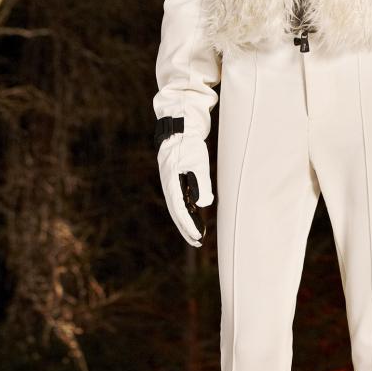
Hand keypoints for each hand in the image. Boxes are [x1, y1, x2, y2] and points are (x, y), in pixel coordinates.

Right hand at [157, 131, 213, 246]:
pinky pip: (181, 199)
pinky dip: (188, 210)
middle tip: (197, 242)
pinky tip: (196, 216)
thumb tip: (203, 205)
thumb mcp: (199, 162)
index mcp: (171, 183)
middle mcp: (168, 185)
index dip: (188, 225)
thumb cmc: (189, 144)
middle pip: (176, 213)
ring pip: (178, 207)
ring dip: (187, 221)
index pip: (179, 210)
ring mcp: (171, 182)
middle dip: (186, 229)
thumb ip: (201, 183)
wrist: (180, 127)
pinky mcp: (176, 179)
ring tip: (197, 234)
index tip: (197, 237)